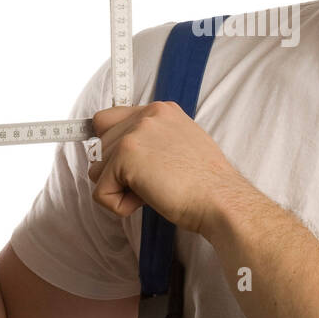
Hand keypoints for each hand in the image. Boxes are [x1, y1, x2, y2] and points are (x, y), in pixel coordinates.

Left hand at [87, 101, 251, 236]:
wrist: (220, 199)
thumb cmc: (207, 184)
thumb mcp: (182, 145)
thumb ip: (153, 141)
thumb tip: (122, 156)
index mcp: (161, 111)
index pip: (110, 120)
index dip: (114, 148)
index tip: (129, 165)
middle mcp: (146, 115)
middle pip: (100, 146)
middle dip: (118, 172)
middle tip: (152, 183)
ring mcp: (134, 133)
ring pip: (98, 170)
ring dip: (121, 189)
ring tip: (153, 190)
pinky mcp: (126, 156)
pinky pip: (100, 191)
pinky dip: (119, 206)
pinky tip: (146, 201)